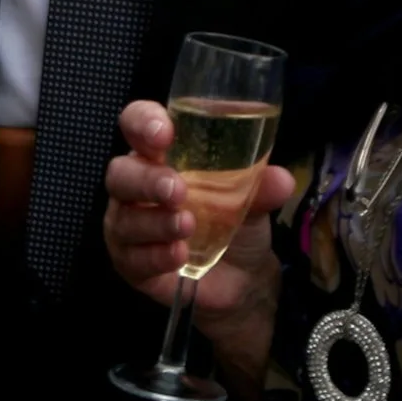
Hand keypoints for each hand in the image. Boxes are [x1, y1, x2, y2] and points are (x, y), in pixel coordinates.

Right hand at [104, 100, 294, 375]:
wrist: (243, 277)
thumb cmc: (236, 219)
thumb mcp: (253, 198)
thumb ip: (261, 186)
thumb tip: (281, 178)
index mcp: (161, 153)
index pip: (137, 124)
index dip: (143, 122)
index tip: (164, 133)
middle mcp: (137, 184)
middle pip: (120, 173)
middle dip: (146, 180)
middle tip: (177, 191)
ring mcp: (129, 224)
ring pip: (123, 219)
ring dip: (155, 222)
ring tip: (187, 226)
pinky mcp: (131, 263)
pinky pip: (131, 258)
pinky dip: (155, 256)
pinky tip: (178, 255)